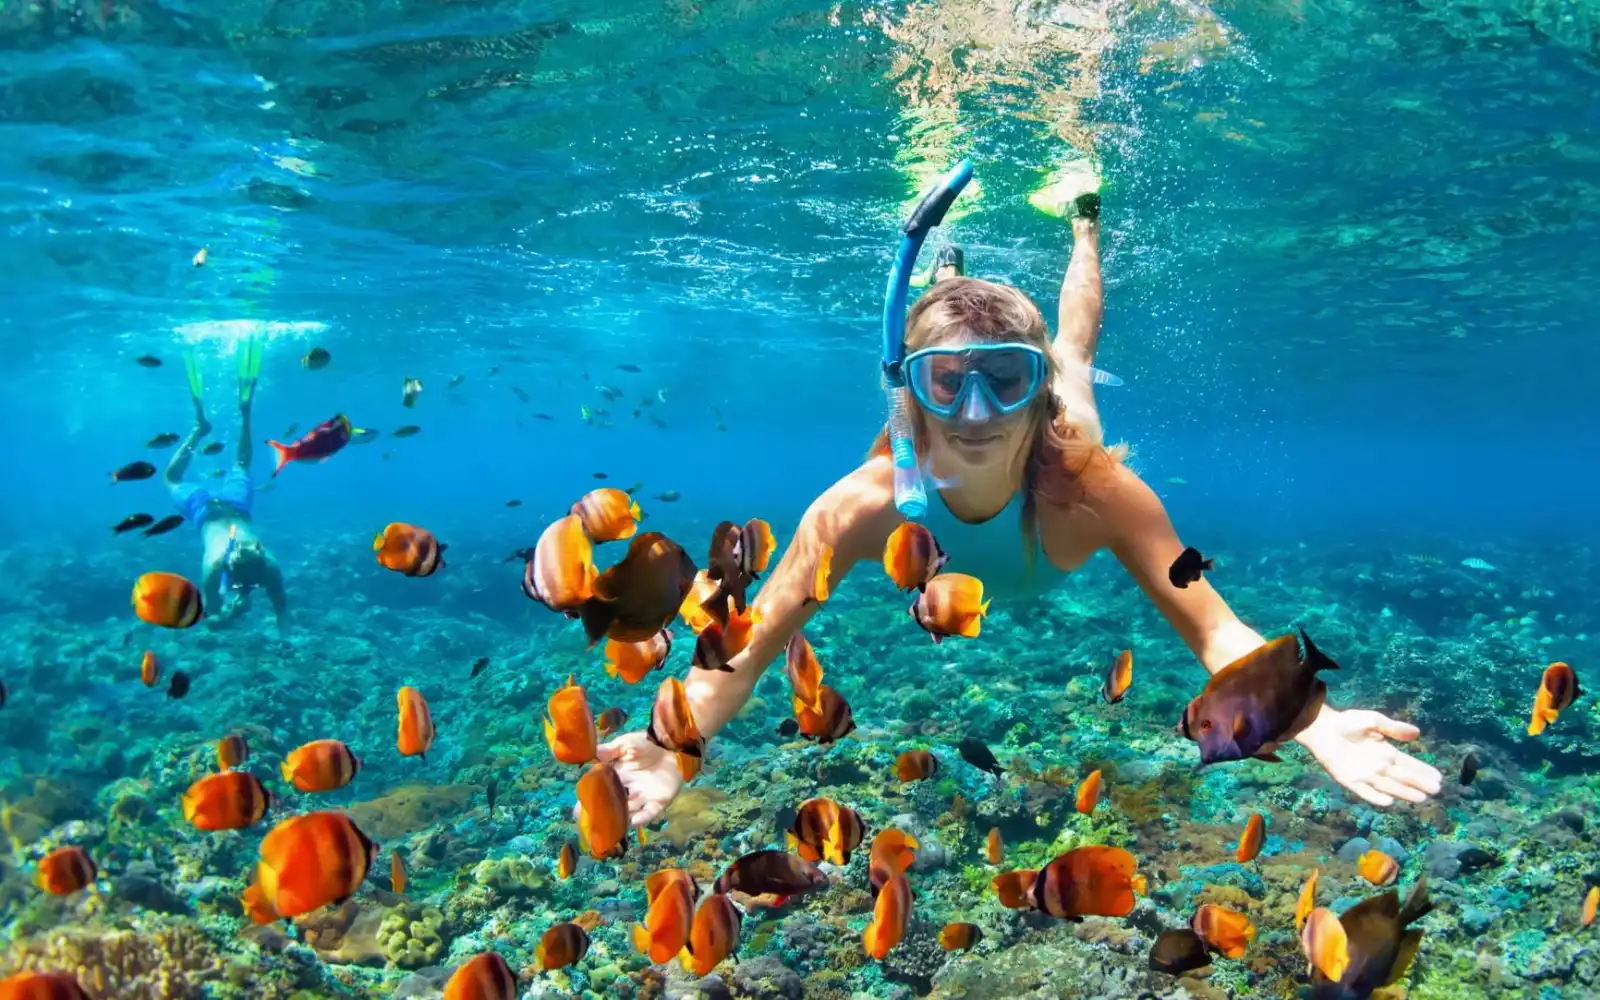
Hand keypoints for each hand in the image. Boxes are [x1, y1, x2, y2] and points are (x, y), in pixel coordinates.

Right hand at [570, 732, 683, 828]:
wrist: (673, 743)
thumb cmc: (648, 743)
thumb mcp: (626, 743)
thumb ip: (608, 751)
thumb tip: (588, 754)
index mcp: (620, 776)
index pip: (602, 791)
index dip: (591, 800)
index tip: (578, 811)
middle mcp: (629, 789)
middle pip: (614, 805)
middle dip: (603, 814)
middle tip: (591, 823)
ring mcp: (644, 796)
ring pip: (629, 811)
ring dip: (621, 816)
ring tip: (611, 822)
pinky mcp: (660, 801)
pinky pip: (650, 813)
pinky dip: (642, 818)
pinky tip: (634, 821)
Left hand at [1296, 708, 1442, 807]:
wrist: (1321, 728)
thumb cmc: (1347, 722)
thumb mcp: (1373, 721)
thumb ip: (1393, 728)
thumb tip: (1417, 733)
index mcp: (1385, 752)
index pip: (1409, 764)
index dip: (1423, 770)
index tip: (1439, 777)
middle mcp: (1378, 766)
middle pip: (1403, 777)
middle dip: (1419, 783)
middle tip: (1436, 790)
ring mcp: (1365, 775)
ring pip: (1389, 786)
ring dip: (1404, 792)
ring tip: (1421, 798)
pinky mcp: (1349, 780)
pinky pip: (1365, 792)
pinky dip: (1375, 797)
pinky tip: (1388, 801)